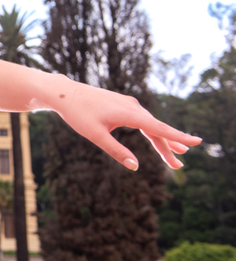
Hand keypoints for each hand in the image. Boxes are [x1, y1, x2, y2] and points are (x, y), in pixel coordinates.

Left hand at [54, 79, 200, 170]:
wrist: (64, 93)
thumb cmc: (78, 114)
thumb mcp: (95, 135)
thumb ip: (116, 151)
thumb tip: (135, 166)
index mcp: (129, 113)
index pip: (159, 128)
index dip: (178, 137)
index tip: (197, 142)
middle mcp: (133, 107)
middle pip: (156, 130)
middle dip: (168, 148)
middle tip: (179, 167)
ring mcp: (129, 104)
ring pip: (150, 124)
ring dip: (161, 140)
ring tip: (177, 154)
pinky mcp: (123, 104)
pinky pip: (143, 119)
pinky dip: (151, 130)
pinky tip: (157, 137)